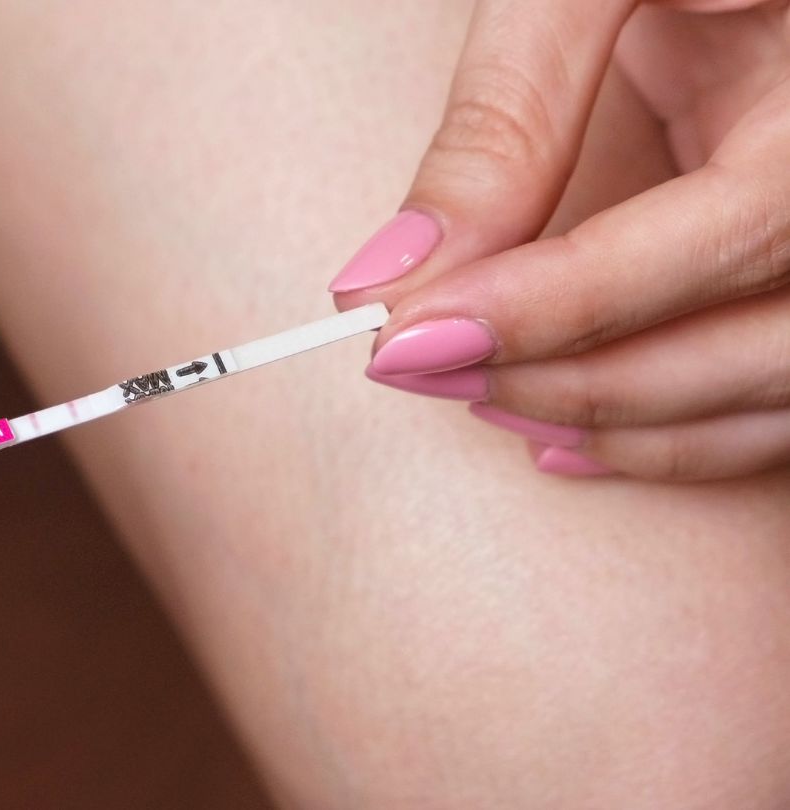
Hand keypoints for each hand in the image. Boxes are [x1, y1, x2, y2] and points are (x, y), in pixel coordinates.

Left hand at [326, 0, 789, 480]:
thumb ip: (513, 110)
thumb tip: (395, 274)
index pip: (738, 228)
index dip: (570, 301)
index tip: (413, 336)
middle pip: (771, 337)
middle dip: (581, 377)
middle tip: (417, 368)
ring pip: (781, 386)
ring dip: (623, 420)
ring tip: (474, 398)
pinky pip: (781, 384)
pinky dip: (679, 431)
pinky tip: (564, 435)